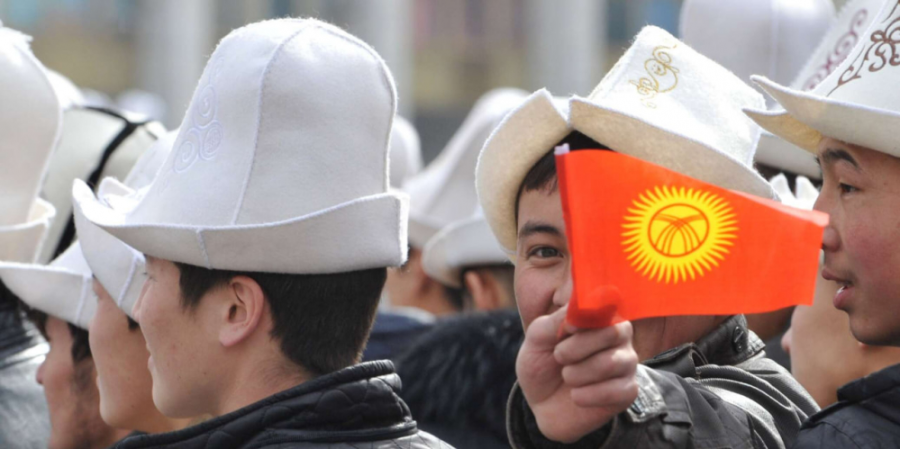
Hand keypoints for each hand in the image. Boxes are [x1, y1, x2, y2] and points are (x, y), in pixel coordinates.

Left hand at [516, 306, 638, 442]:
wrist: (541, 403)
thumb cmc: (542, 363)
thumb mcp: (538, 337)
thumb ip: (556, 320)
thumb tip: (578, 310)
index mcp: (598, 315)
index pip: (606, 304)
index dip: (586, 317)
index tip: (566, 329)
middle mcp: (618, 335)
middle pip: (613, 331)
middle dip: (577, 347)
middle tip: (558, 356)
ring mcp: (626, 362)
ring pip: (611, 363)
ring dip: (578, 373)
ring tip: (567, 376)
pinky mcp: (627, 390)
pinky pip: (617, 390)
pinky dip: (588, 395)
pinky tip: (576, 395)